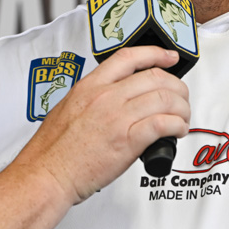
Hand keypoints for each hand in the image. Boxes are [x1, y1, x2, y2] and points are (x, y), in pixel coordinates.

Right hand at [14, 46, 190, 203]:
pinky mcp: (127, 141)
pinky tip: (177, 131)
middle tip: (181, 98)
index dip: (156, 54)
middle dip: (177, 87)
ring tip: (182, 118)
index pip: (130, 57)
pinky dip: (178, 125)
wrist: (46, 174)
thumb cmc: (53, 150)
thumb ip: (91, 99)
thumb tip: (113, 99)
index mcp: (90, 86)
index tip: (170, 58)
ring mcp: (117, 117)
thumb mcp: (67, 108)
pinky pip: (163, 124)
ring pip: (164, 99)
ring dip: (182, 108)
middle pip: (155, 77)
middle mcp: (105, 97)